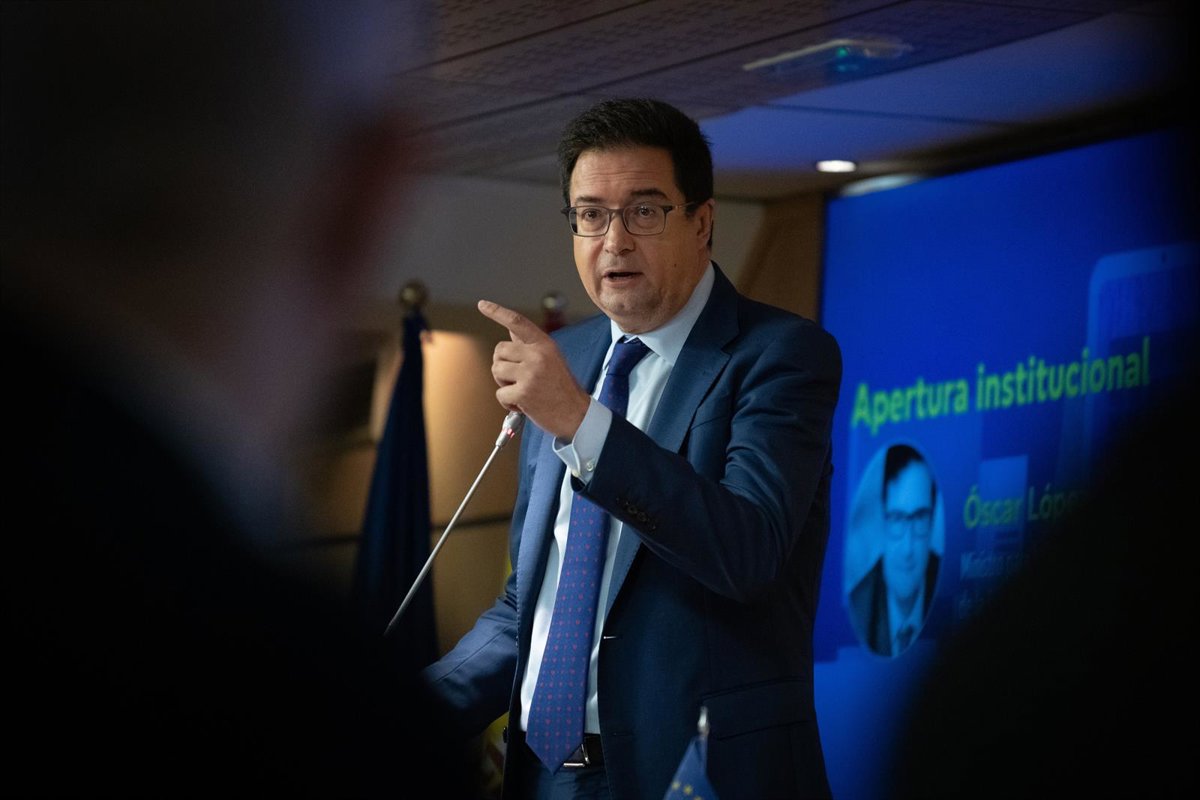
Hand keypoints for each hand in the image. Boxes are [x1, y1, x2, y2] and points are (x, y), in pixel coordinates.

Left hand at [477, 300, 590, 439]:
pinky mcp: (523, 393)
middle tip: (519, 378)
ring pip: (497, 370)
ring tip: (523, 390)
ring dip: (504, 384)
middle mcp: (537, 355)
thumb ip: (530, 345)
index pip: (517, 322)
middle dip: (502, 365)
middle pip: (499, 351)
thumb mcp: (551, 359)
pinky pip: (500, 394)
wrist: (576, 414)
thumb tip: (511, 329)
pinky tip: (523, 404)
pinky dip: (507, 402)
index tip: (482, 304)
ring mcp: (530, 373)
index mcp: (544, 344)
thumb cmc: (561, 388)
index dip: (497, 312)